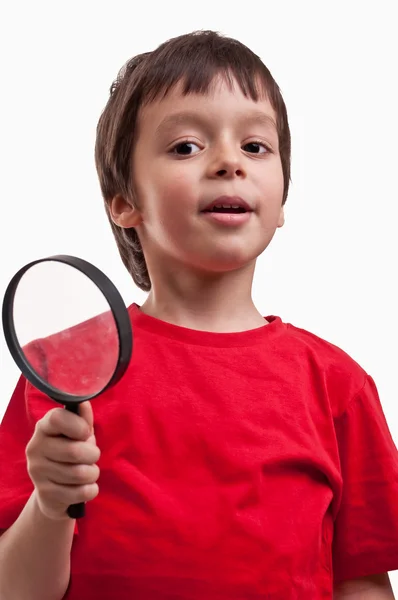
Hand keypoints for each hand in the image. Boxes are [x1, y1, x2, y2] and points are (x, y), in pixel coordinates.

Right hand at [26, 401, 99, 519]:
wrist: (52, 491)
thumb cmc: (68, 453)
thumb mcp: (76, 433)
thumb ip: (82, 418)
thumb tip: (85, 403)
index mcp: (43, 428)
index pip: (57, 418)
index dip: (78, 425)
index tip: (86, 432)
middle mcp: (35, 448)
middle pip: (75, 451)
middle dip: (93, 454)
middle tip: (91, 456)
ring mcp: (37, 472)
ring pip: (81, 474)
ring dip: (93, 473)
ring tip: (88, 471)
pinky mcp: (45, 494)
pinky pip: (82, 492)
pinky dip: (91, 489)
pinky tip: (83, 486)